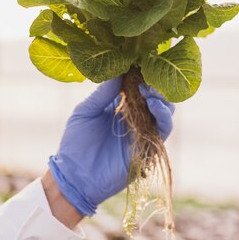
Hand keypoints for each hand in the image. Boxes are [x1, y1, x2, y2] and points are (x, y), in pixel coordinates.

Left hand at [48, 77, 174, 216]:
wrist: (75, 176)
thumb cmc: (75, 143)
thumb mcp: (85, 112)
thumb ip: (102, 94)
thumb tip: (119, 72)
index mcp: (118, 107)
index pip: (136, 86)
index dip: (140, 75)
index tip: (139, 63)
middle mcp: (134, 118)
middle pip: (154, 97)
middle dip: (154, 85)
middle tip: (147, 78)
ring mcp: (142, 132)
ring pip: (163, 112)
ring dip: (161, 99)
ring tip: (150, 91)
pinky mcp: (149, 148)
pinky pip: (163, 130)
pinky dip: (163, 116)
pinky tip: (155, 105)